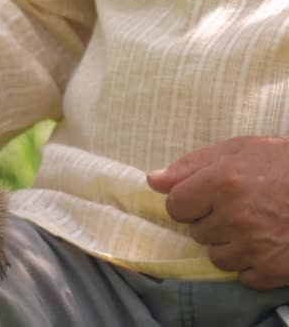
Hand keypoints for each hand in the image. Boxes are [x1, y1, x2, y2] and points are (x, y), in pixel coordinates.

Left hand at [147, 136, 288, 289]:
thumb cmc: (285, 163)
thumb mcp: (239, 150)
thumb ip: (191, 165)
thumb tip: (152, 180)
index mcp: (223, 182)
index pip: (175, 206)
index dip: (187, 202)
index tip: (204, 197)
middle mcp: (235, 217)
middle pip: (195, 232)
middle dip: (211, 220)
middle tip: (240, 207)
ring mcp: (255, 247)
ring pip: (216, 256)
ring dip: (229, 244)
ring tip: (256, 225)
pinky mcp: (274, 270)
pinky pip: (243, 275)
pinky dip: (252, 264)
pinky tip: (269, 243)